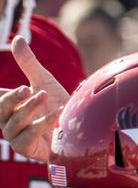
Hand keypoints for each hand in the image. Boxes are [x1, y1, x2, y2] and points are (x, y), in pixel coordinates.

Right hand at [0, 36, 70, 162]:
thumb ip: (29, 64)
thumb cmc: (59, 106)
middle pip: (0, 108)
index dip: (2, 95)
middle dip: (12, 98)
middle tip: (27, 88)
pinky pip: (26, 138)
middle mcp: (8, 121)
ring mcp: (16, 136)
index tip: (21, 89)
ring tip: (45, 96)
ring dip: (30, 109)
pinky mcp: (26, 149)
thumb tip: (16, 38)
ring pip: (15, 122)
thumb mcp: (44, 82)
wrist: (79, 130)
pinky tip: (57, 115)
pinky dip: (41, 125)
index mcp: (9, 105)